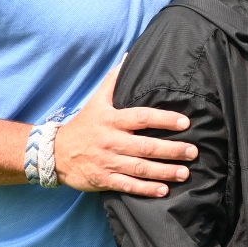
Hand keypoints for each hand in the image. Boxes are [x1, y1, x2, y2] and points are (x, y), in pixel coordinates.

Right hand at [56, 61, 195, 195]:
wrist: (54, 152)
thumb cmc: (84, 124)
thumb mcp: (97, 101)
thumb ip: (114, 80)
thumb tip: (129, 55)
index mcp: (112, 120)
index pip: (142, 118)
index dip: (164, 119)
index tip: (185, 122)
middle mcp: (111, 141)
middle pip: (145, 146)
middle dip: (171, 149)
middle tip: (193, 151)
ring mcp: (107, 161)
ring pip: (139, 167)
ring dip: (164, 171)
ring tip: (185, 173)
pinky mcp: (103, 179)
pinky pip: (127, 185)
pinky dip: (145, 189)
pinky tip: (163, 190)